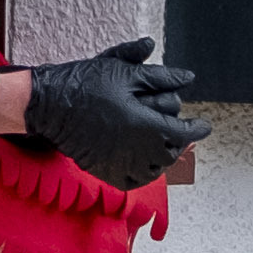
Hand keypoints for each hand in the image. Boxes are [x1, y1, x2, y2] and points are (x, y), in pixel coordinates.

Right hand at [22, 38, 207, 187]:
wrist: (48, 105)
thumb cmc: (85, 84)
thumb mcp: (124, 72)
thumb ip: (160, 77)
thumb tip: (188, 78)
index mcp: (147, 125)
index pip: (185, 132)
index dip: (198, 127)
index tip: (204, 125)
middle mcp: (139, 151)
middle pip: (173, 151)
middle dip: (178, 139)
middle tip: (178, 130)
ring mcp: (123, 165)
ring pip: (158, 168)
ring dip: (163, 156)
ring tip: (162, 144)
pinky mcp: (108, 174)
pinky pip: (137, 180)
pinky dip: (144, 171)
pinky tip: (143, 160)